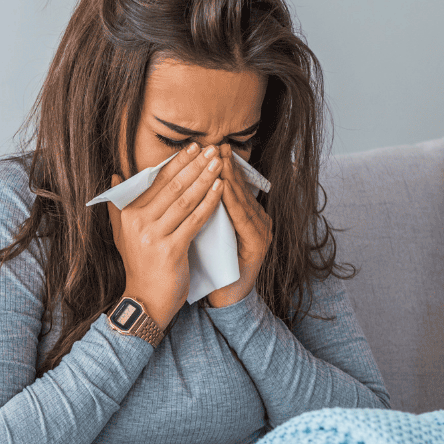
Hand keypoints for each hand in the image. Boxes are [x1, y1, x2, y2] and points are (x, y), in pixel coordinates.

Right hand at [105, 144, 225, 327]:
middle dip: (194, 165)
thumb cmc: (140, 266)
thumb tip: (115, 176)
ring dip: (204, 178)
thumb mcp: (123, 234)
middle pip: (172, 186)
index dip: (177, 162)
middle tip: (212, 148)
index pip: (156, 180)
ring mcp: (154, 236)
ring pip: (185, 200)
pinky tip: (221, 189)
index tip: (193, 147)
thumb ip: (119, 206)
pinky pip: (194, 220)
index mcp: (129, 214)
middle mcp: (139, 222)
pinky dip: (209, 202)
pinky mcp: (171, 249)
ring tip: (219, 163)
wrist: (146, 301)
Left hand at [206, 155, 270, 307]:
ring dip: (232, 180)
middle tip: (216, 146)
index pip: (232, 187)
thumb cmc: (211, 265)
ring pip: (244, 201)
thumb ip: (201, 210)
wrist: (223, 298)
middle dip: (227, 167)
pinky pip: (244, 221)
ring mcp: (261, 233)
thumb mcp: (205, 232)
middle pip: (240, 189)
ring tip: (220, 161)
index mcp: (245, 216)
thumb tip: (182, 185)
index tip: (206, 148)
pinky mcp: (259, 246)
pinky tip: (225, 190)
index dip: (220, 167)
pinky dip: (234, 204)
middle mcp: (258, 220)